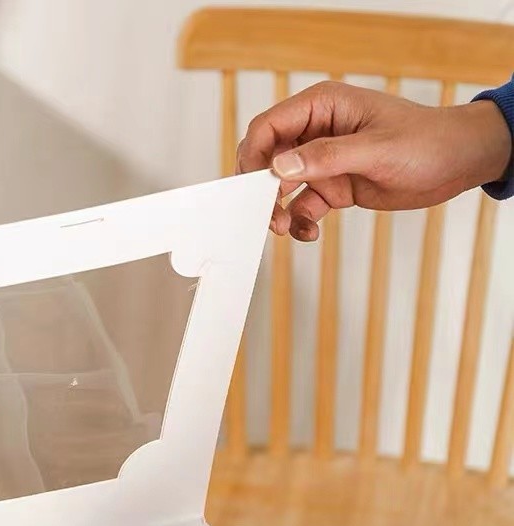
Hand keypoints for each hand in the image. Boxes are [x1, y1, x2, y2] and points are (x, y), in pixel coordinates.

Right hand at [237, 80, 511, 240]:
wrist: (456, 163)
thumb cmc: (425, 142)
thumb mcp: (375, 149)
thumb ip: (326, 157)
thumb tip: (279, 166)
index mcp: (323, 106)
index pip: (269, 127)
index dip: (254, 157)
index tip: (254, 188)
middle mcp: (317, 131)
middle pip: (268, 158)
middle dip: (262, 189)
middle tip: (268, 216)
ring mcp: (324, 161)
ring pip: (281, 186)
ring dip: (278, 209)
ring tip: (286, 228)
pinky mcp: (334, 186)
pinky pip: (303, 205)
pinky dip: (300, 222)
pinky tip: (310, 233)